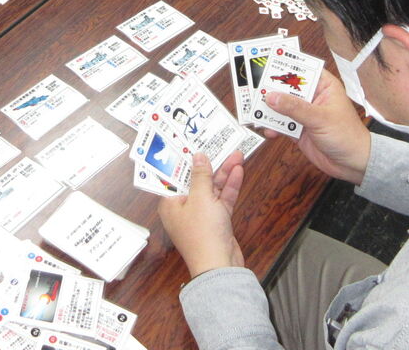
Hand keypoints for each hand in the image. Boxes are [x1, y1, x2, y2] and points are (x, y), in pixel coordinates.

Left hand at [158, 152, 245, 277]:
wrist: (219, 266)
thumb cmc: (203, 234)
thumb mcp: (201, 198)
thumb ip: (201, 176)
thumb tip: (198, 157)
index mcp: (170, 203)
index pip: (174, 176)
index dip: (183, 159)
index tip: (190, 143)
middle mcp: (183, 207)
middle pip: (196, 180)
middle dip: (210, 164)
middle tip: (220, 145)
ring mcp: (201, 214)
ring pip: (212, 188)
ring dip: (224, 172)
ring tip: (237, 154)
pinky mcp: (217, 220)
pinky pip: (223, 199)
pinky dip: (230, 186)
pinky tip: (238, 171)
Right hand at [264, 69, 371, 184]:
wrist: (352, 164)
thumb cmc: (347, 136)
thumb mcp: (320, 119)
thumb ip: (295, 108)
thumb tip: (272, 97)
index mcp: (324, 86)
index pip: (302, 70)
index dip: (286, 65)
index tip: (267, 63)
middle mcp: (312, 97)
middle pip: (287, 88)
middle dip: (272, 90)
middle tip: (255, 89)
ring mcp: (304, 114)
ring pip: (281, 106)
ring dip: (269, 110)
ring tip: (256, 110)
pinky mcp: (299, 129)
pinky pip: (281, 124)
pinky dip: (272, 126)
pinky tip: (268, 130)